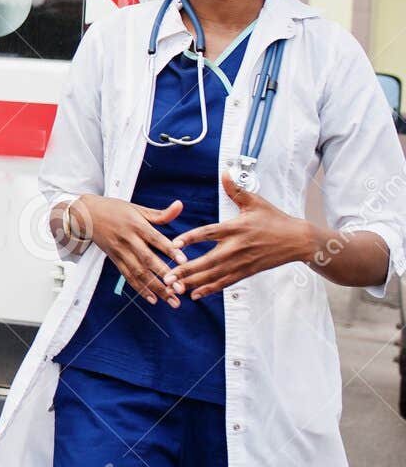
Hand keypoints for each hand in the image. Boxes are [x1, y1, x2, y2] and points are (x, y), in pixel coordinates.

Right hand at [75, 194, 189, 306]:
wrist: (86, 215)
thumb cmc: (114, 209)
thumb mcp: (137, 208)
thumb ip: (160, 213)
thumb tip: (180, 205)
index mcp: (137, 225)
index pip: (156, 239)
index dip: (170, 250)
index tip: (184, 262)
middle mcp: (128, 240)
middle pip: (148, 260)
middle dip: (165, 276)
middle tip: (181, 289)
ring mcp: (120, 251)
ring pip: (139, 272)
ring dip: (156, 288)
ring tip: (171, 300)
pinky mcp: (114, 259)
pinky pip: (128, 276)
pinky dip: (140, 289)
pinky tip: (152, 299)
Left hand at [167, 174, 315, 299]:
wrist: (298, 240)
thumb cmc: (275, 220)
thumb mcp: (255, 202)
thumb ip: (236, 190)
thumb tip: (224, 172)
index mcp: (235, 228)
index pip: (208, 233)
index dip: (191, 238)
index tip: (175, 244)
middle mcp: (236, 247)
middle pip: (207, 260)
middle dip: (186, 270)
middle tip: (167, 276)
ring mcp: (241, 262)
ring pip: (214, 275)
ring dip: (193, 282)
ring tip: (174, 288)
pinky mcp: (247, 272)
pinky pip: (225, 282)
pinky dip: (210, 289)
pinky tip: (195, 294)